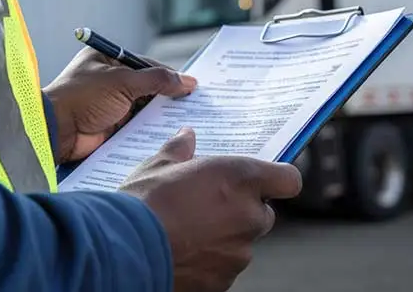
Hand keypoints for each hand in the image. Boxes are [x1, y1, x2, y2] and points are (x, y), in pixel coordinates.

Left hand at [44, 47, 196, 163]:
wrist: (56, 130)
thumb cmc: (82, 97)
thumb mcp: (122, 81)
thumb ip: (156, 80)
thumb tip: (187, 82)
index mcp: (107, 61)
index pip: (146, 66)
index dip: (169, 76)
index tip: (192, 86)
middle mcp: (109, 81)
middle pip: (147, 88)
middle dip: (168, 96)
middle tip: (194, 104)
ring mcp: (110, 106)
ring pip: (143, 109)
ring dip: (161, 115)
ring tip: (187, 120)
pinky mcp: (111, 127)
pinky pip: (137, 127)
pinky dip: (151, 130)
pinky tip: (169, 133)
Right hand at [119, 128, 302, 291]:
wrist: (124, 250)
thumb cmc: (142, 203)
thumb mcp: (157, 166)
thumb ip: (179, 150)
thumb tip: (186, 136)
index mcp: (240, 179)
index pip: (288, 180)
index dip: (278, 180)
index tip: (263, 182)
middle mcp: (248, 216)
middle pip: (263, 213)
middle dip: (242, 211)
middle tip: (208, 207)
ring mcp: (238, 253)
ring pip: (242, 243)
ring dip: (225, 238)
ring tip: (188, 233)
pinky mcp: (223, 281)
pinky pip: (224, 267)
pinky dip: (210, 262)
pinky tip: (183, 253)